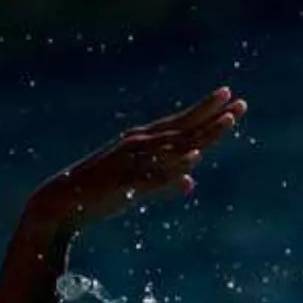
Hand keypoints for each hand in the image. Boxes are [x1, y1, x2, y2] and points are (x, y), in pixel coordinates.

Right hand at [25, 87, 245, 229]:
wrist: (63, 202)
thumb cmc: (102, 192)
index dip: (208, 113)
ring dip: (201, 133)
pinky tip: (193, 159)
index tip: (232, 100)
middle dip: (213, 115)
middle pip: (184, 128)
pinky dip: (174, 165)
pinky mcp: (125, 182)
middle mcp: (140, 144)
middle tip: (239, 102)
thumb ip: (166, 182)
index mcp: (144, 142)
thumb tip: (191, 182)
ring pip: (174, 145)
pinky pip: (154, 173)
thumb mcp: (140, 185)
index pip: (183, 124)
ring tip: (226, 121)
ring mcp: (133, 161)